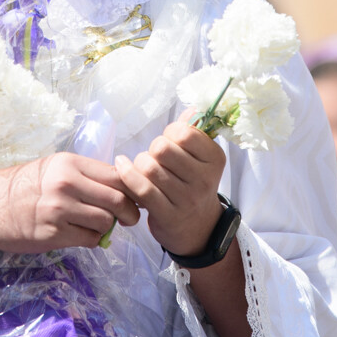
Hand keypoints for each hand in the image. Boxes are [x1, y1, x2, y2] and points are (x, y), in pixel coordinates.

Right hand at [0, 152, 139, 253]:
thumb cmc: (24, 185)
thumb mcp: (54, 168)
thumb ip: (86, 175)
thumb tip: (123, 186)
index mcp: (69, 163)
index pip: (116, 174)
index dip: (132, 187)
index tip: (136, 196)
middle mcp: (65, 184)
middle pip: (117, 199)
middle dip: (129, 212)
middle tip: (130, 218)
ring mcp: (59, 211)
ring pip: (106, 222)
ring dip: (108, 227)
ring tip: (99, 225)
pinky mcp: (53, 235)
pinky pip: (89, 240)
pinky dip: (93, 239)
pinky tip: (83, 234)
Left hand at [115, 121, 225, 255]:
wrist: (198, 227)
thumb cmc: (192, 183)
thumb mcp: (201, 158)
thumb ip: (193, 132)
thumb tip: (192, 109)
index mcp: (214, 159)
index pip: (185, 133)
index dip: (170, 132)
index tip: (170, 141)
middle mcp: (204, 179)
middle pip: (163, 149)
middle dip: (153, 148)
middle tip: (155, 157)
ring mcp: (186, 199)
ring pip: (149, 168)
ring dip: (139, 164)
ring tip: (143, 168)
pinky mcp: (168, 215)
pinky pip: (141, 188)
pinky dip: (127, 175)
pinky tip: (122, 167)